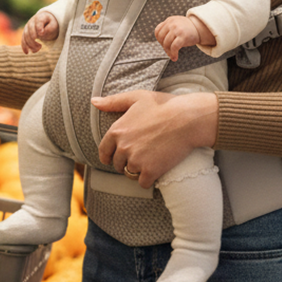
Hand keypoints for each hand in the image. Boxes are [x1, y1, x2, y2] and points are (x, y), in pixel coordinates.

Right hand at [21, 11, 58, 53]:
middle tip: (40, 45)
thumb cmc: (51, 24)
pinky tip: (27, 52)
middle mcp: (32, 21)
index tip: (41, 34)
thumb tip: (42, 34)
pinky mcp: (25, 33)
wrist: (47, 23)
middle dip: (33, 38)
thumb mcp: (54, 25)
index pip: (39, 21)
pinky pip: (23, 40)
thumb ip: (50, 28)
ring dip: (30, 44)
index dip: (39, 27)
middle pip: (30, 29)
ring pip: (26, 35)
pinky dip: (24, 46)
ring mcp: (27, 27)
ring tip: (38, 49)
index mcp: (41, 16)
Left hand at [92, 89, 217, 187]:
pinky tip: (156, 171)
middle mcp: (123, 147)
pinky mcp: (150, 171)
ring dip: (137, 172)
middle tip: (140, 157)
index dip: (109, 156)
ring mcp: (136, 160)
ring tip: (149, 163)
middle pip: (118, 164)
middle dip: (126, 163)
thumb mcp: (137, 98)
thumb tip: (94, 102)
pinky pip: (142, 183)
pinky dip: (149, 180)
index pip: (104, 151)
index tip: (115, 159)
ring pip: (130, 174)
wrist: (187, 119)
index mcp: (117, 130)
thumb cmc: (164, 106)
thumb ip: (113, 101)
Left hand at [154, 15, 212, 60]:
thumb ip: (168, 30)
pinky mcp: (183, 36)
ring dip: (168, 52)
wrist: (201, 28)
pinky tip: (175, 57)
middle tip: (169, 51)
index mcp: (169, 20)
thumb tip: (162, 45)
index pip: (157, 31)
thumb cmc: (188, 30)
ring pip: (166, 43)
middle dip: (164, 46)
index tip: (164, 45)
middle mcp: (172, 23)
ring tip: (172, 55)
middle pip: (161, 38)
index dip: (159, 40)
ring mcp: (177, 29)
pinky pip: (174, 47)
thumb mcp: (176, 25)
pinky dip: (173, 54)